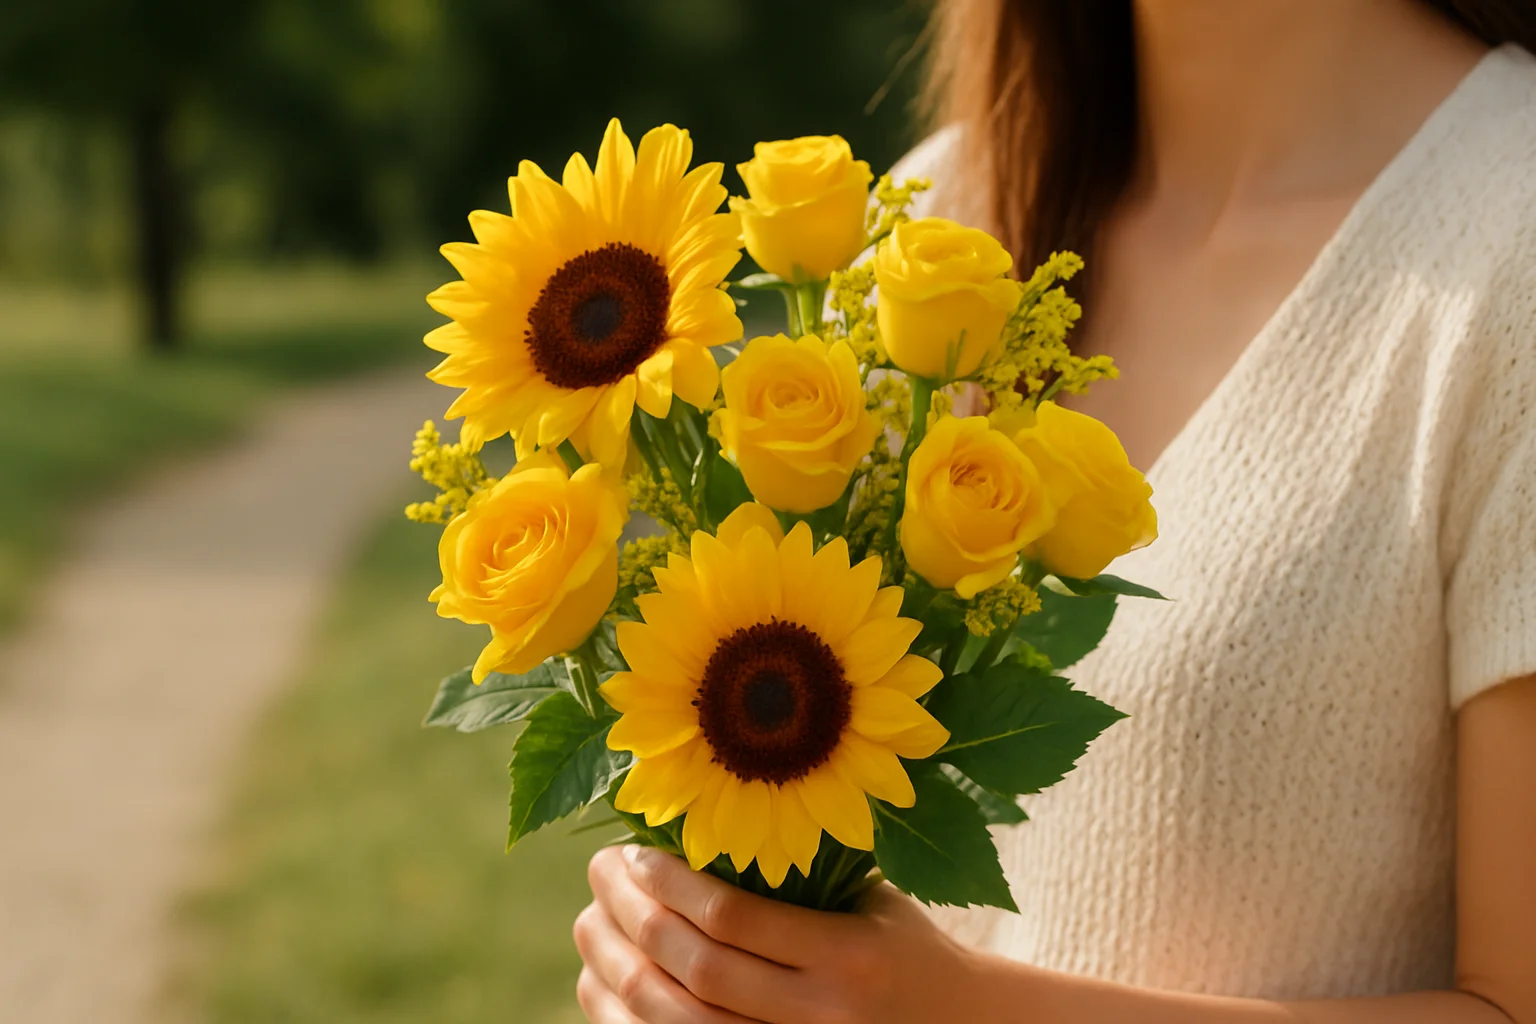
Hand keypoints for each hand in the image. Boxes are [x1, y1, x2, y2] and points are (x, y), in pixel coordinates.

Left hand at [573, 844, 995, 1023]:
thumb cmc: (909, 950)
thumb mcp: (871, 903)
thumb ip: (803, 875)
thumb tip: (700, 823)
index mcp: (848, 954)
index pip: (735, 917)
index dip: (671, 884)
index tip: (633, 853)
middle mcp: (821, 1014)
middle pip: (698, 969)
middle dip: (634, 917)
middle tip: (601, 875)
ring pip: (680, 1022)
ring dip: (619, 972)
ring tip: (592, 924)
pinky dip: (629, 1021)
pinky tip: (604, 985)